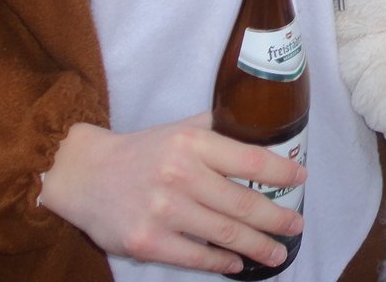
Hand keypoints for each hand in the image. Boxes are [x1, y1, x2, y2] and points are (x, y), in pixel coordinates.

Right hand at [38, 112, 305, 274]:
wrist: (84, 175)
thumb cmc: (142, 151)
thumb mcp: (180, 130)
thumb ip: (217, 127)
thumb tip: (261, 122)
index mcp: (191, 144)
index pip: (248, 159)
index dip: (280, 171)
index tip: (301, 177)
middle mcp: (180, 175)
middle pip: (242, 202)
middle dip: (276, 218)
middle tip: (296, 225)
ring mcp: (163, 211)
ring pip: (223, 233)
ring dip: (256, 246)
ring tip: (278, 252)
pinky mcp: (147, 241)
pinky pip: (194, 257)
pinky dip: (220, 262)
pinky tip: (237, 263)